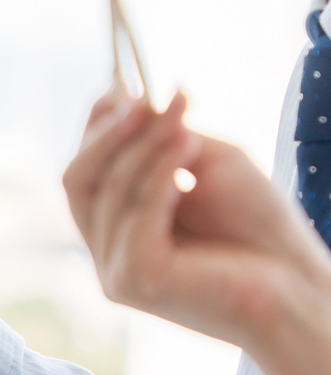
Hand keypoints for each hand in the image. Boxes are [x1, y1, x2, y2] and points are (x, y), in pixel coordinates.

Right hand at [63, 88, 330, 350]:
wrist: (296, 285)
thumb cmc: (258, 229)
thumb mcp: (207, 163)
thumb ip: (163, 139)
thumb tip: (126, 96)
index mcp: (118, 227)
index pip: (83, 173)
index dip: (95, 128)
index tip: (123, 88)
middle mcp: (107, 251)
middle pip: (77, 181)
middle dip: (107, 135)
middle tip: (142, 101)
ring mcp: (115, 270)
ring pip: (108, 193)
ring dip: (146, 148)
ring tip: (187, 122)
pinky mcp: (134, 281)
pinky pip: (135, 216)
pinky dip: (160, 177)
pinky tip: (188, 152)